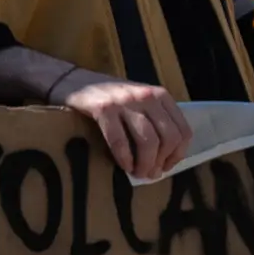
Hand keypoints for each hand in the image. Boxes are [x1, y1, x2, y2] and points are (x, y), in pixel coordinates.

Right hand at [50, 67, 188, 177]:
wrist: (70, 80)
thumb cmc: (106, 96)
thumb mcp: (137, 101)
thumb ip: (153, 119)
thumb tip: (163, 156)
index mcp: (160, 95)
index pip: (183, 130)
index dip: (177, 154)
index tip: (166, 167)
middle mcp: (146, 96)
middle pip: (168, 138)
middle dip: (160, 162)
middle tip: (150, 174)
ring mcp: (125, 102)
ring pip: (148, 141)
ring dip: (144, 163)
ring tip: (137, 173)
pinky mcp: (103, 109)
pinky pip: (119, 140)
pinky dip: (124, 158)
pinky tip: (123, 165)